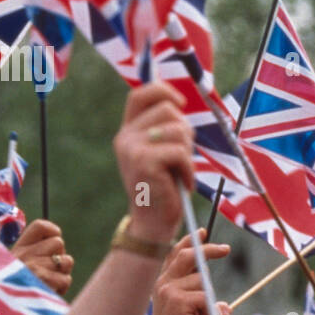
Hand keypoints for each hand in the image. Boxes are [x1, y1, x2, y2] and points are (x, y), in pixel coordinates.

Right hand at [11, 220, 73, 295]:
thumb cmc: (12, 295)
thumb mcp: (15, 271)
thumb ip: (34, 256)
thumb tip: (58, 243)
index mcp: (18, 250)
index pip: (40, 226)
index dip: (52, 232)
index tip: (53, 242)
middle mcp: (25, 254)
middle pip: (59, 243)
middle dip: (59, 258)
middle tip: (48, 272)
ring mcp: (34, 266)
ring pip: (67, 261)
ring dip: (62, 275)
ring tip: (47, 286)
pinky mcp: (44, 280)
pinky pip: (66, 279)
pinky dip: (61, 289)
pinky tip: (47, 295)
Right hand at [113, 82, 194, 244]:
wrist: (152, 223)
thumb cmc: (164, 187)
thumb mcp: (161, 153)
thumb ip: (164, 129)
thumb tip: (178, 102)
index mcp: (128, 132)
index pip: (141, 94)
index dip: (163, 91)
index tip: (181, 105)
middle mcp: (125, 137)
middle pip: (169, 111)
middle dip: (185, 132)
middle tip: (181, 158)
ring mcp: (132, 149)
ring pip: (178, 131)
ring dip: (188, 154)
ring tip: (180, 172)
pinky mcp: (144, 162)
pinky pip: (180, 152)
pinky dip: (188, 170)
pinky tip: (182, 183)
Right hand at [150, 230, 232, 314]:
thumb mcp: (191, 312)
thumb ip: (201, 298)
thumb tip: (219, 295)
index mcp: (163, 283)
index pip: (175, 254)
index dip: (189, 242)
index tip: (202, 232)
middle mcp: (163, 283)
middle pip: (189, 256)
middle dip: (208, 250)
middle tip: (226, 249)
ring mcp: (169, 290)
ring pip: (203, 280)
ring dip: (208, 298)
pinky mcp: (178, 300)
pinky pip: (206, 297)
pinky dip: (209, 311)